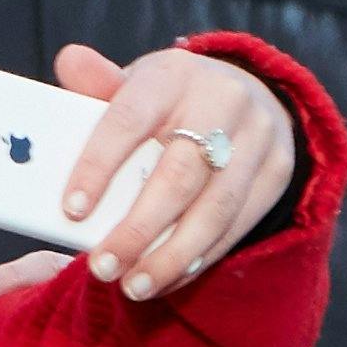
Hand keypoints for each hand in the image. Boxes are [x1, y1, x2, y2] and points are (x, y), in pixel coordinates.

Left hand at [0, 43, 295, 304]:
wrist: (249, 92)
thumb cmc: (170, 98)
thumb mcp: (137, 82)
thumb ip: (99, 84)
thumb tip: (69, 60)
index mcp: (172, 74)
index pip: (129, 119)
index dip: (99, 166)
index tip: (71, 210)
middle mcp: (222, 101)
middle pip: (178, 175)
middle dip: (138, 229)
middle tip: (101, 267)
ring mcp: (257, 137)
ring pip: (214, 208)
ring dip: (171, 256)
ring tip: (134, 286)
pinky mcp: (278, 170)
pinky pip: (239, 224)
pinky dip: (200, 257)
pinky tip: (168, 279)